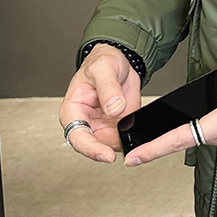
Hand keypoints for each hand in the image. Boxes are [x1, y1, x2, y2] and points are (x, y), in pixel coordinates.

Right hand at [59, 43, 141, 161]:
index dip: (91, 149)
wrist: (117, 60)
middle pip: (96, 145)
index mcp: (73, 111)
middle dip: (112, 149)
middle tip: (129, 147)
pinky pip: (127, 135)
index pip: (78, 137)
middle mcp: (87, 122)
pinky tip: (143, 132)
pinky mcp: (120, 124)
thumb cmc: (101, 63)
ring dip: (126, 142)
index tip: (107, 155)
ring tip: (137, 136)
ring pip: (113, 144)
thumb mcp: (103, 69)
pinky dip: (135, 135)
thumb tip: (114, 108)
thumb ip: (108, 88)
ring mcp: (104, 125)